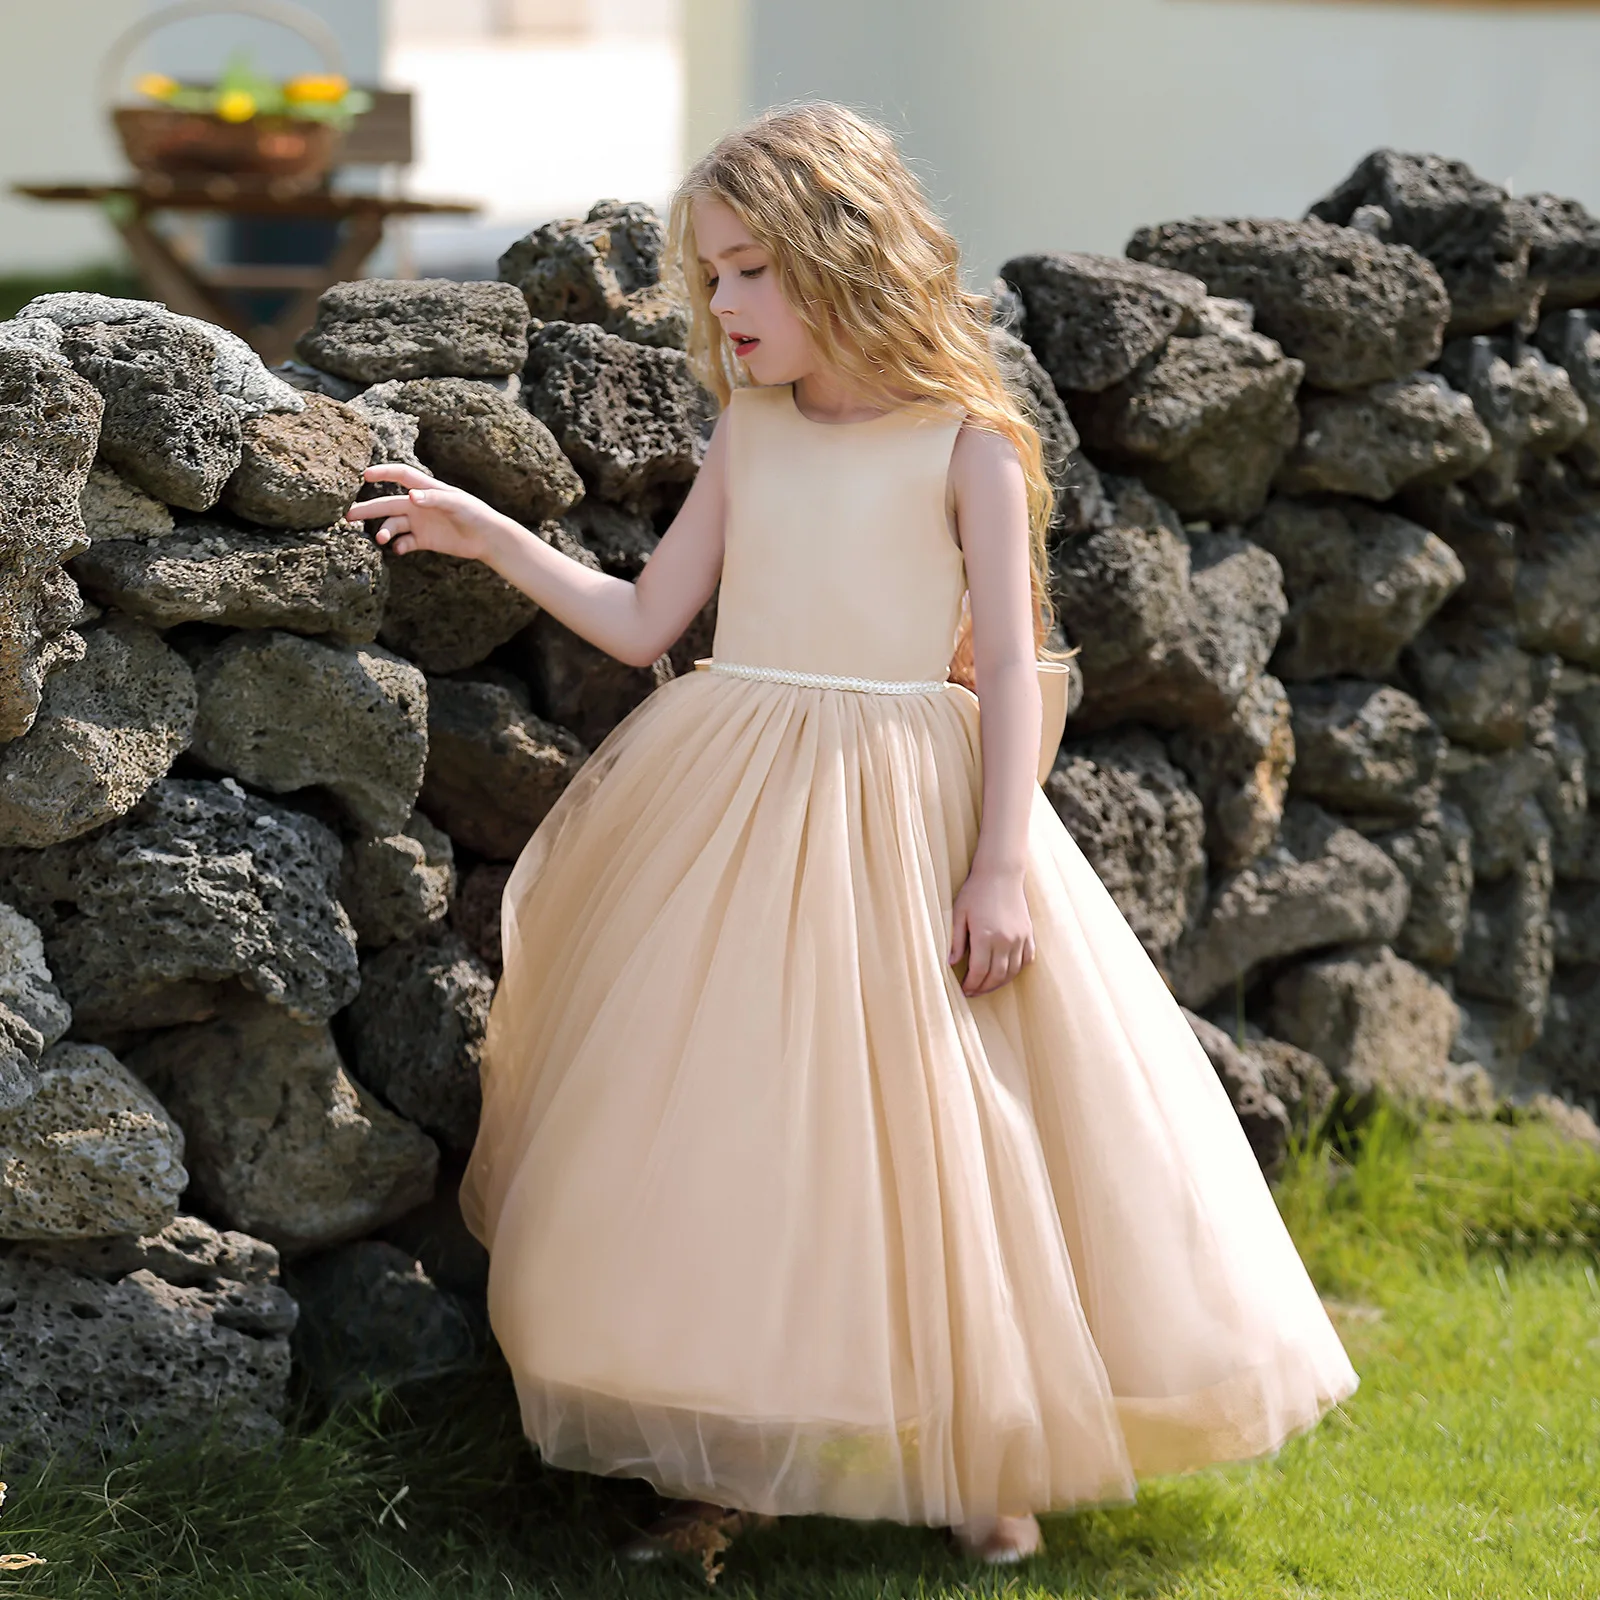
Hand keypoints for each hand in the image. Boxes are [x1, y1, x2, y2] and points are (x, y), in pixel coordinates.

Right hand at [344, 462, 506, 562]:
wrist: (488, 538)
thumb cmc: (475, 514)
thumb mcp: (456, 504)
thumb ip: (434, 499)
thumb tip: (410, 496)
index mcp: (426, 489)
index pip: (400, 476)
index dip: (382, 473)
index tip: (363, 475)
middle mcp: (418, 504)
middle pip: (387, 504)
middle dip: (367, 509)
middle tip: (347, 515)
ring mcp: (419, 522)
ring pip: (393, 525)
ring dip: (384, 531)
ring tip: (381, 539)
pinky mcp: (423, 540)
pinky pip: (404, 542)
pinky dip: (398, 545)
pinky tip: (399, 549)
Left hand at [949, 865, 1034, 996]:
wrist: (1001, 873)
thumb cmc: (976, 891)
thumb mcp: (959, 914)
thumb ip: (956, 941)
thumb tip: (951, 963)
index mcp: (985, 936)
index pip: (979, 971)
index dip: (971, 984)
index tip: (964, 990)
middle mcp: (1005, 940)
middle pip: (996, 976)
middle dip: (984, 988)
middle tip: (973, 992)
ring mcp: (1020, 937)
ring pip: (1013, 971)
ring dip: (999, 983)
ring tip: (987, 986)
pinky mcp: (1028, 933)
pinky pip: (1026, 959)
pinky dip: (1017, 970)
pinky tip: (1006, 973)